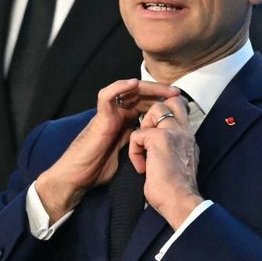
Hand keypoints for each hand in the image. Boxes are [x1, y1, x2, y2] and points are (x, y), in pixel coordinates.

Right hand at [36, 79, 179, 221]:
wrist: (78, 177)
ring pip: (127, 91)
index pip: (148, 104)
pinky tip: (132, 84)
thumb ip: (141, 143)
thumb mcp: (129, 153)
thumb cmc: (100, 168)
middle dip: (160, 92)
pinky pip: (106, 96)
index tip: (183, 105)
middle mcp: (119, 114)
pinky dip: (118, 87)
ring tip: (164, 89)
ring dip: (147, 87)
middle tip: (178, 93)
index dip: (164, 102)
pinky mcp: (99, 117)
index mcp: (127, 121)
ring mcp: (109, 114)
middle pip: (141, 95)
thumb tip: (161, 144)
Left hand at [129, 95, 203, 228]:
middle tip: (148, 138)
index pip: (182, 111)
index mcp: (189, 138)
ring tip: (144, 152)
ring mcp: (174, 132)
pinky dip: (134, 151)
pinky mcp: (160, 138)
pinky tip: (142, 168)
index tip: (156, 135)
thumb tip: (161, 150)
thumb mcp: (180, 164)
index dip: (167, 115)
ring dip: (144, 128)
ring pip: (155, 110)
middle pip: (173, 102)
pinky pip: (138, 134)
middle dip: (155, 113)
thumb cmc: (176, 191)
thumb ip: (175, 149)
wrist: (180, 202)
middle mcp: (185, 131)